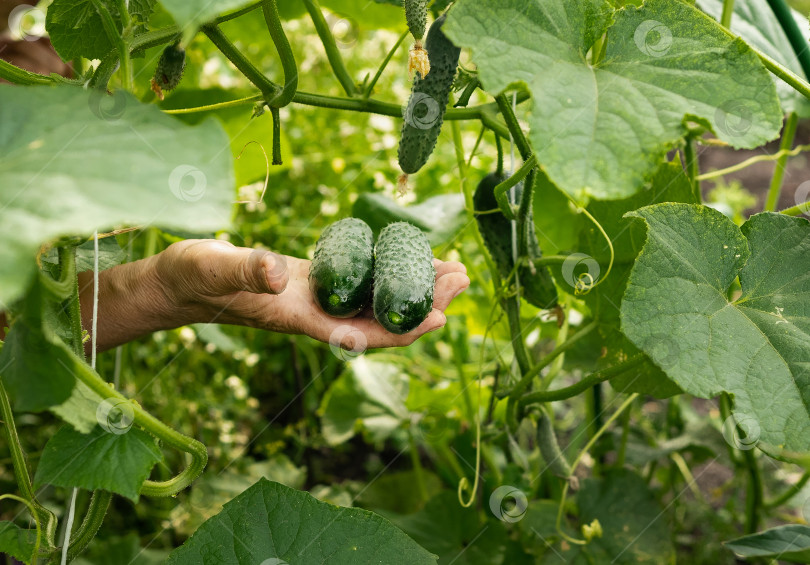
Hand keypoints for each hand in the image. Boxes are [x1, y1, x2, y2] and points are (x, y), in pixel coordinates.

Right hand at [155, 239, 469, 348]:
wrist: (178, 281)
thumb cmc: (193, 278)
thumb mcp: (216, 269)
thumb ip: (246, 271)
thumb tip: (279, 274)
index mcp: (300, 318)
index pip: (364, 334)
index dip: (405, 329)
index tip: (444, 316)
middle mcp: (315, 314)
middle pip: (380, 317)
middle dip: (424, 303)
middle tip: (463, 276)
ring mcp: (316, 299)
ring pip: (374, 300)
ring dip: (413, 287)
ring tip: (450, 266)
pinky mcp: (312, 281)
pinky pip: (359, 282)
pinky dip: (386, 271)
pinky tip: (406, 255)